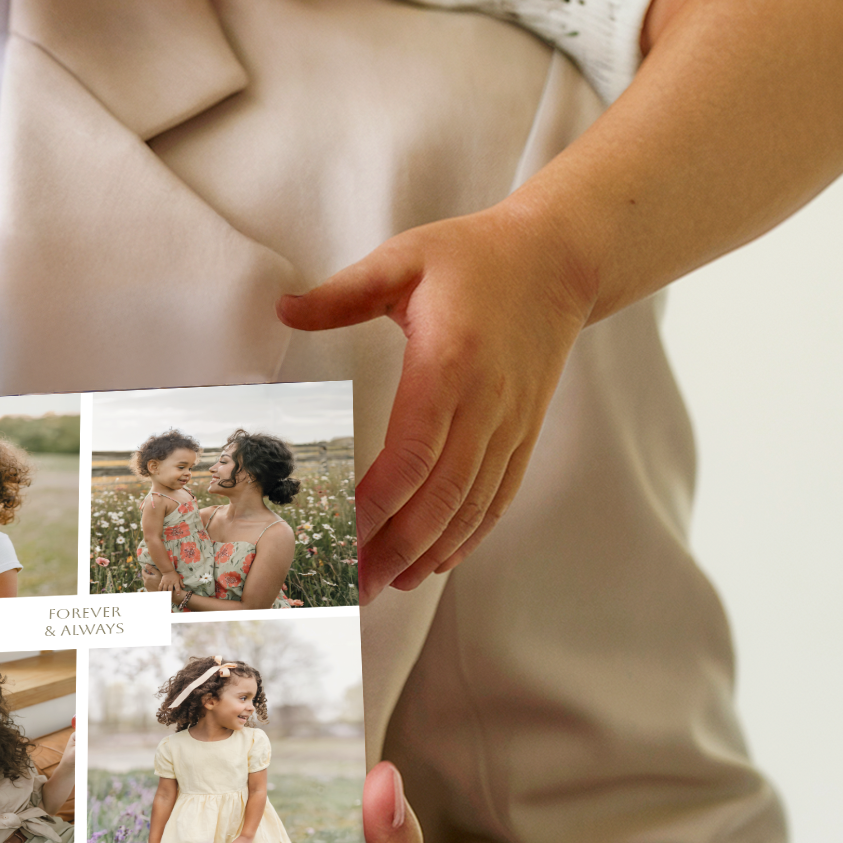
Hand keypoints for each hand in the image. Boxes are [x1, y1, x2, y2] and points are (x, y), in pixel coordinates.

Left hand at [277, 202, 594, 597]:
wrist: (559, 259)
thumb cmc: (475, 256)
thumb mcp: (403, 259)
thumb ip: (342, 293)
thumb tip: (283, 309)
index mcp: (450, 365)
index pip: (412, 453)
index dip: (379, 503)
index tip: (345, 532)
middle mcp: (486, 406)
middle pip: (440, 496)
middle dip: (397, 547)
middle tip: (355, 584)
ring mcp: (510, 424)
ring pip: (471, 506)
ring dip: (430, 552)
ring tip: (387, 586)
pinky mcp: (523, 432)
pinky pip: (498, 496)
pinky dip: (469, 535)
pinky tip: (439, 560)